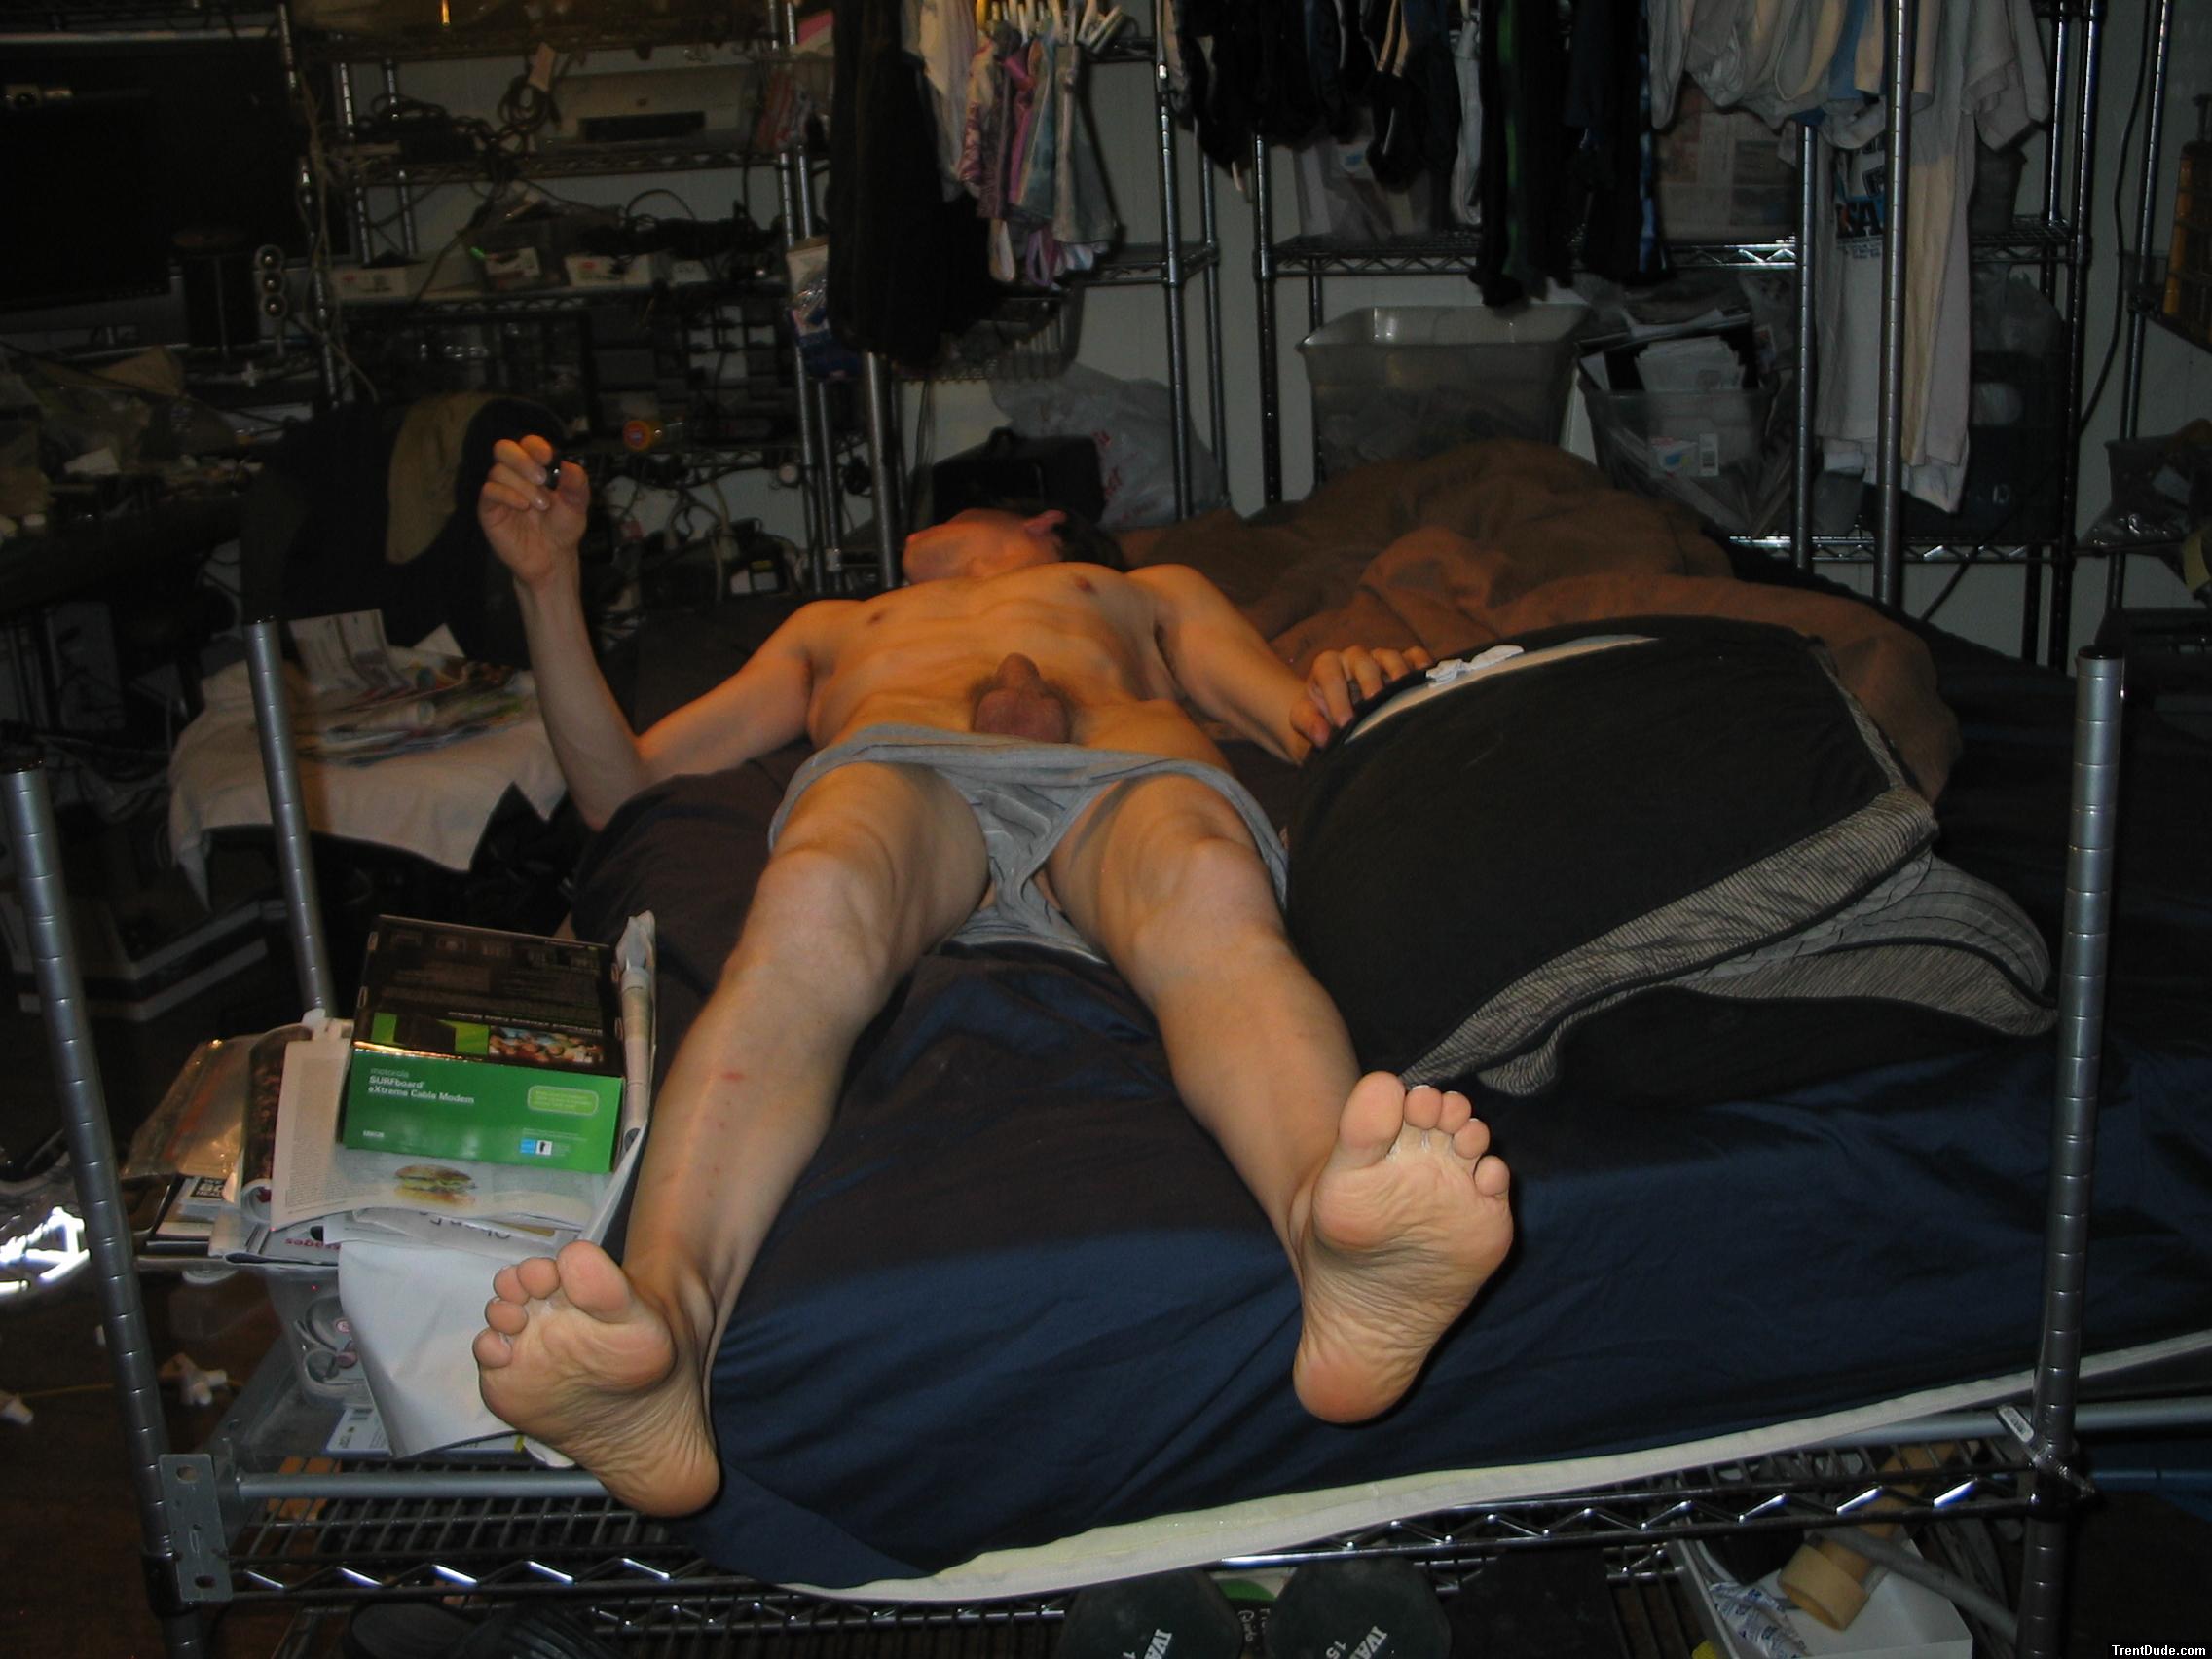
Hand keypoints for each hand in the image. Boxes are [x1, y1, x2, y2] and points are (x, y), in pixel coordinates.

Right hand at [477, 434, 588, 592]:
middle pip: (504, 449)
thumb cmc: (563, 528)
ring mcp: (500, 490)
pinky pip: (489, 491)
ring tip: (542, 505)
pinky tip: (523, 506)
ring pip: (498, 471)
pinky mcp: (489, 508)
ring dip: (523, 486)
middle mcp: (514, 475)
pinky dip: (507, 495)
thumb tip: (569, 464)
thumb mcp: (577, 504)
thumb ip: (576, 483)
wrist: (553, 557)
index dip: (536, 446)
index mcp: (535, 468)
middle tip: (542, 479)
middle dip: (522, 460)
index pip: (528, 444)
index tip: (548, 458)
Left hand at [1299, 644, 1433, 745]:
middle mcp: (1354, 658)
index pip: (1330, 675)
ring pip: (1390, 657)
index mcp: (1327, 666)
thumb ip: (1308, 724)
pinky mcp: (1403, 662)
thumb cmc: (1320, 712)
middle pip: (1363, 662)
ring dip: (1398, 674)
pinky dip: (1422, 666)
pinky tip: (1427, 683)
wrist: (1338, 710)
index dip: (1336, 698)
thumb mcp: (1305, 718)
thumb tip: (1323, 737)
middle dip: (1369, 683)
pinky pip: (1415, 655)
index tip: (1344, 723)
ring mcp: (1380, 658)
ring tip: (1404, 696)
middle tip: (1374, 704)